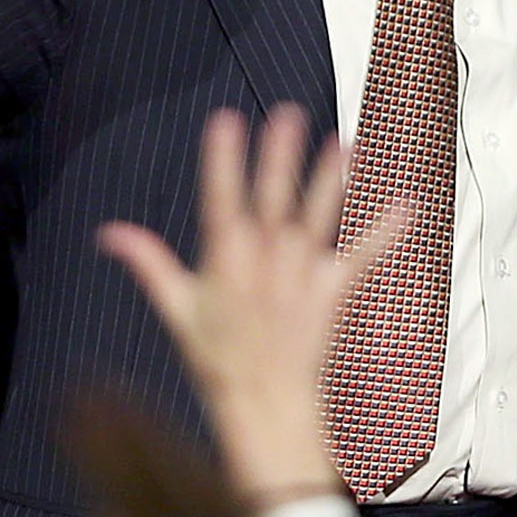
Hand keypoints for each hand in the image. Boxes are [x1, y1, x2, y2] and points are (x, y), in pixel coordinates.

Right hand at [97, 108, 407, 508]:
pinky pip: (362, 256)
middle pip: (273, 200)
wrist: (262, 401)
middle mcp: (265, 262)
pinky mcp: (333, 292)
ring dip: (331, 181)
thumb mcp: (178, 308)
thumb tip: (109, 233)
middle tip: (287, 114)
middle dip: (278, 157)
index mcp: (225, 261)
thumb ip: (149, 264)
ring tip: (344, 142)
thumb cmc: (217, 355)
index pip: (222, 200)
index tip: (226, 120)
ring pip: (317, 218)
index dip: (223, 161)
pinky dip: (385, 232)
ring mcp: (301, 275)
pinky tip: (408, 206)